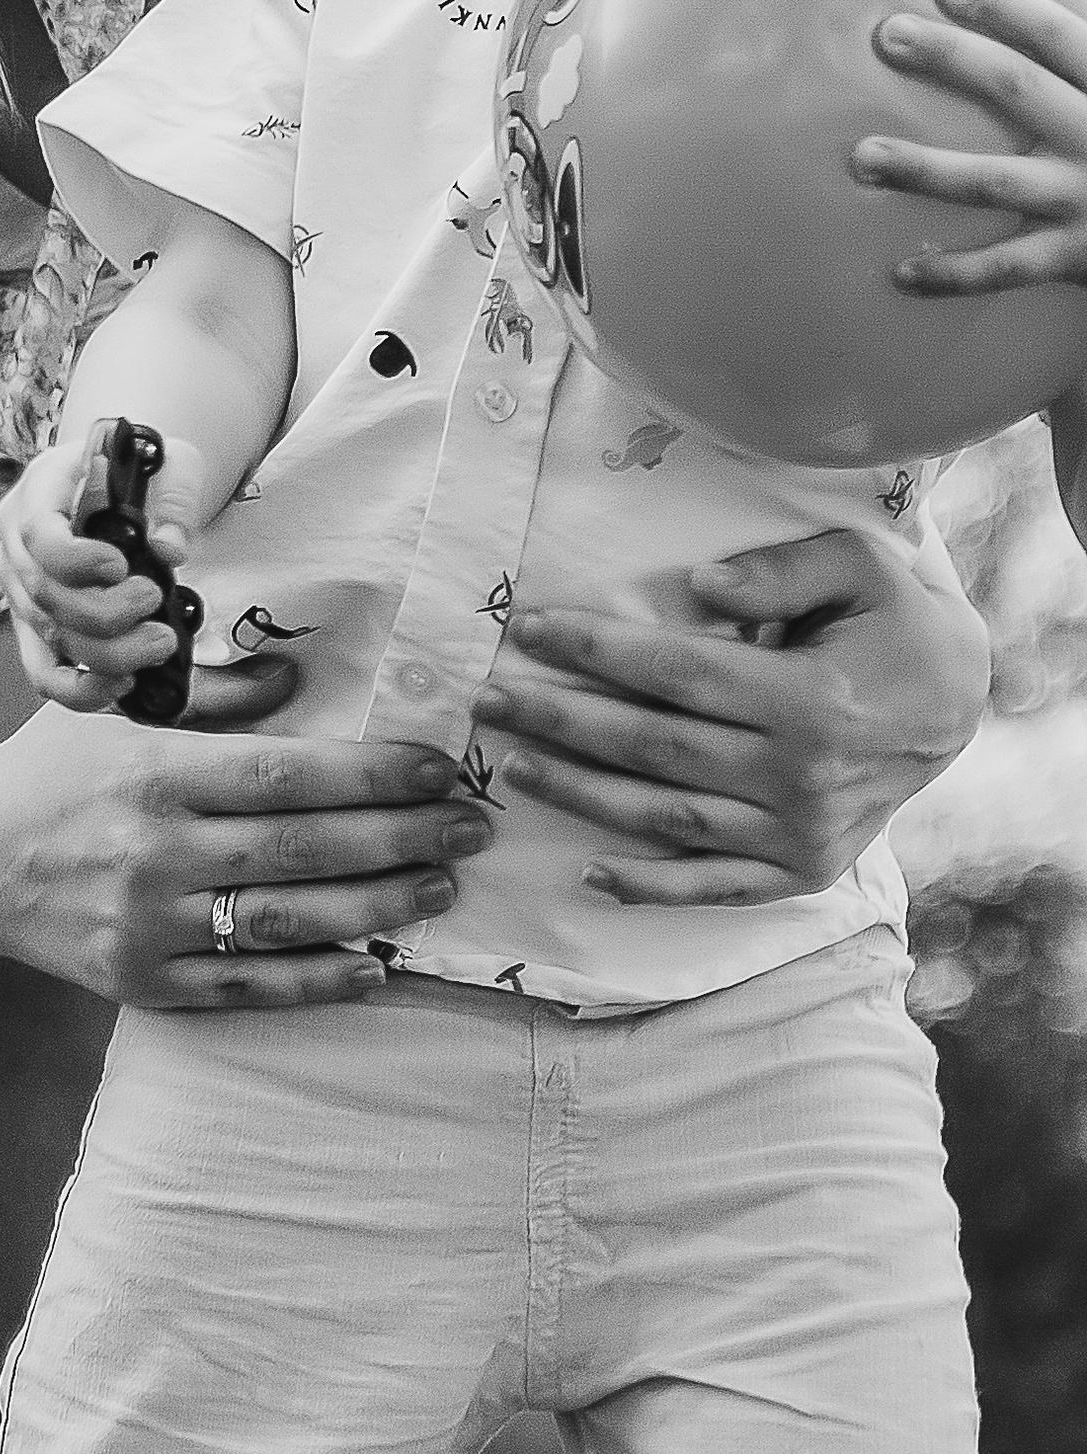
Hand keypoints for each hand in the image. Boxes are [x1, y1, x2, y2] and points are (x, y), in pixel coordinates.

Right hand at [0, 432, 207, 711]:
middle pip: (44, 595)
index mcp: (40, 491)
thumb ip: (174, 501)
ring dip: (106, 654)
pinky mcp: (38, 629)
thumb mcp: (169, 465)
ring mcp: (23, 591)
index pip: (38, 534)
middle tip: (156, 602)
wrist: (129, 483)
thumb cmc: (145, 471)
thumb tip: (171, 549)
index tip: (121, 565)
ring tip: (160, 643)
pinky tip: (124, 683)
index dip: (75, 559)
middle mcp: (19, 544)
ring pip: (48, 638)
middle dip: (105, 614)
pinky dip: (82, 690)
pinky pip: (46, 673)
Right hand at [0, 705, 495, 1010]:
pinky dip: (318, 980)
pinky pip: (249, 989)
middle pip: (303, 849)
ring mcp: (151, 925)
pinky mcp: (146, 984)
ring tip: (442, 888)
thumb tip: (298, 672)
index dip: (374, 772)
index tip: (443, 769)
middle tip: (472, 829)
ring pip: (288, 922)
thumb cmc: (50, 770)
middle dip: (402, 837)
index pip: (287, 773)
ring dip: (378, 906)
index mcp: (156, 772)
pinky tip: (376, 964)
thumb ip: (211, 693)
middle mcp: (156, 851)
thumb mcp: (116, 709)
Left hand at [473, 525, 987, 905]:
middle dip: (561, 721)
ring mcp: (800, 834)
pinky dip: (651, 887)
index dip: (592, 651)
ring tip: (514, 766)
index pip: (673, 674)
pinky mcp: (804, 871)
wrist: (963, 707)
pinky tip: (588, 873)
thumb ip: (779, 571)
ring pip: (667, 820)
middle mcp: (800, 777)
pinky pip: (715, 887)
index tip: (526, 629)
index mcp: (808, 699)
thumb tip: (698, 587)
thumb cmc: (897, 623)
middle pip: (652, 749)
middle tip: (490, 698)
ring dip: (582, 796)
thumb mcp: (860, 567)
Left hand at [851, 0, 1086, 300]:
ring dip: (926, 169)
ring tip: (863, 157)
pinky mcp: (1078, 256)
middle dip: (953, 58)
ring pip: (996, 180)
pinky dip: (954, 273)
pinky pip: (1007, 265)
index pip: (1062, 36)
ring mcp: (1086, 198)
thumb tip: (1034, 25)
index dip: (1008, 7)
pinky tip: (902, 273)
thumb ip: (1082, 66)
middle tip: (890, 35)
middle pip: (1019, 88)